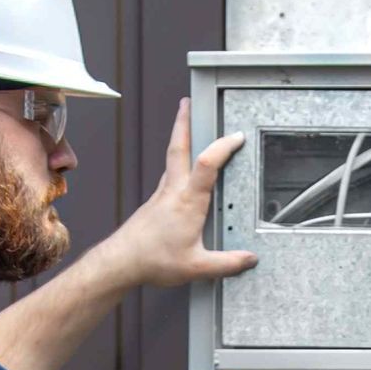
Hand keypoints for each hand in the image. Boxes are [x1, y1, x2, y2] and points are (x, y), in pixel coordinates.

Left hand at [103, 99, 257, 287]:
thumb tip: (249, 259)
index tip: (236, 137)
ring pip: (172, 158)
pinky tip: (181, 171)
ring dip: (179, 139)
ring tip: (186, 127)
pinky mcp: (154, 202)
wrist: (120, 261)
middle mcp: (173, 192)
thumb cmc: (152, 260)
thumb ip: (227, 263)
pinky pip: (169, 175)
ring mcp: (161, 195)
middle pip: (179, 147)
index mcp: (188, 202)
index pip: (208, 163)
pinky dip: (177, 163)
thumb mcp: (197, 267)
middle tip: (187, 103)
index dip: (223, 146)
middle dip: (183, 122)